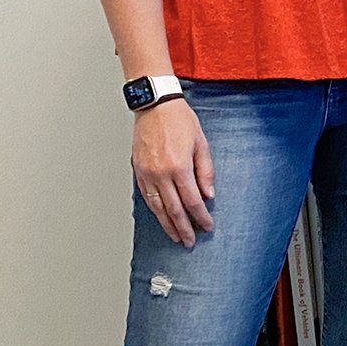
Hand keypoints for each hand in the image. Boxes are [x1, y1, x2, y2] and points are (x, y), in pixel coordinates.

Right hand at [132, 100, 213, 246]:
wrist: (155, 104)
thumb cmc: (179, 120)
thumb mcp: (201, 144)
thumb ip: (205, 172)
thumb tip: (208, 195)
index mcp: (179, 167)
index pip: (192, 201)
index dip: (201, 217)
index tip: (207, 226)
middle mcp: (161, 173)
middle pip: (174, 209)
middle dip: (183, 228)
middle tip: (189, 241)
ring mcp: (147, 173)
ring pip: (157, 207)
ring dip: (167, 224)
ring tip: (175, 236)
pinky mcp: (138, 170)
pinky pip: (146, 196)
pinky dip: (154, 209)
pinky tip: (160, 217)